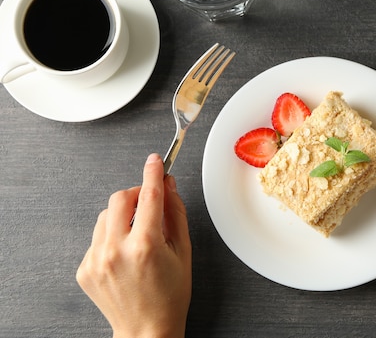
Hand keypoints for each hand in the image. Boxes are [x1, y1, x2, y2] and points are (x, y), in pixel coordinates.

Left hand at [76, 154, 191, 337]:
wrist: (147, 330)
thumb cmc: (170, 296)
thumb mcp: (183, 251)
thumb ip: (175, 213)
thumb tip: (168, 186)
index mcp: (145, 245)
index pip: (149, 195)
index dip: (153, 172)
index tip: (155, 161)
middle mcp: (116, 250)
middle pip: (119, 198)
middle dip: (136, 195)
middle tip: (149, 204)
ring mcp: (96, 260)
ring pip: (105, 216)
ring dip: (122, 216)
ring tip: (138, 236)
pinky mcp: (85, 268)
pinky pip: (97, 237)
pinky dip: (111, 237)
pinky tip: (125, 254)